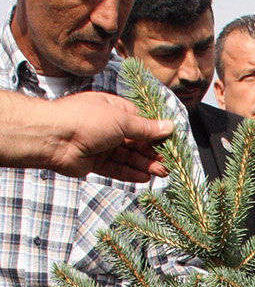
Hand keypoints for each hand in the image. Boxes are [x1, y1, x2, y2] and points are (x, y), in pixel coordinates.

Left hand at [36, 93, 172, 180]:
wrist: (52, 138)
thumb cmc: (85, 120)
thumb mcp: (121, 119)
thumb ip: (146, 128)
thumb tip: (169, 126)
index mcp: (113, 109)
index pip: (140, 122)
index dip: (155, 134)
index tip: (170, 145)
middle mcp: (107, 126)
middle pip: (135, 142)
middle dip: (152, 153)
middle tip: (169, 164)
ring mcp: (100, 145)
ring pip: (127, 157)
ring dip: (144, 165)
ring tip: (161, 173)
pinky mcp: (94, 163)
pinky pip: (116, 169)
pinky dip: (129, 173)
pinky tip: (144, 177)